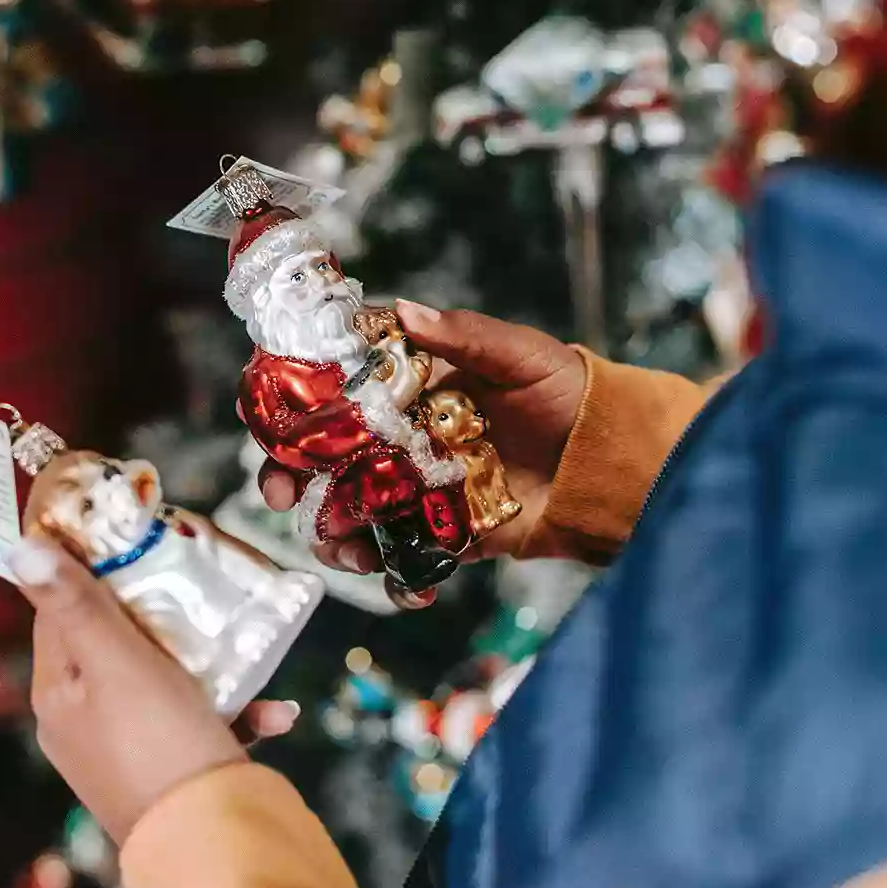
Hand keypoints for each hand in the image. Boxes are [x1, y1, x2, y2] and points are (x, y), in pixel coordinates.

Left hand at [8, 534, 301, 843]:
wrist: (208, 843)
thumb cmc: (158, 745)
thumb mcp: (116, 662)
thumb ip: (76, 605)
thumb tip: (20, 548)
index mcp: (58, 692)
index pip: (59, 611)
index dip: (91, 568)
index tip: (132, 534)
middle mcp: (84, 722)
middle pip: (116, 641)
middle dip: (162, 612)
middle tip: (200, 581)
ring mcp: (128, 750)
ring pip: (166, 680)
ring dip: (210, 662)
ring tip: (244, 645)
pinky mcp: (173, 773)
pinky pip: (202, 724)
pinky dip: (237, 711)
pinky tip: (275, 712)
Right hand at [258, 301, 587, 607]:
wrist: (620, 464)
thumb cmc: (569, 394)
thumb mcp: (521, 355)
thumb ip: (464, 337)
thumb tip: (405, 312)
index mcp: (413, 387)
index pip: (339, 387)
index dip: (296, 398)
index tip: (266, 411)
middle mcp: (406, 437)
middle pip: (329, 454)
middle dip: (292, 473)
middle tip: (277, 487)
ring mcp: (422, 488)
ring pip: (353, 508)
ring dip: (329, 527)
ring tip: (331, 543)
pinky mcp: (447, 534)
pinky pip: (403, 554)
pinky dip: (387, 570)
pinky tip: (385, 575)